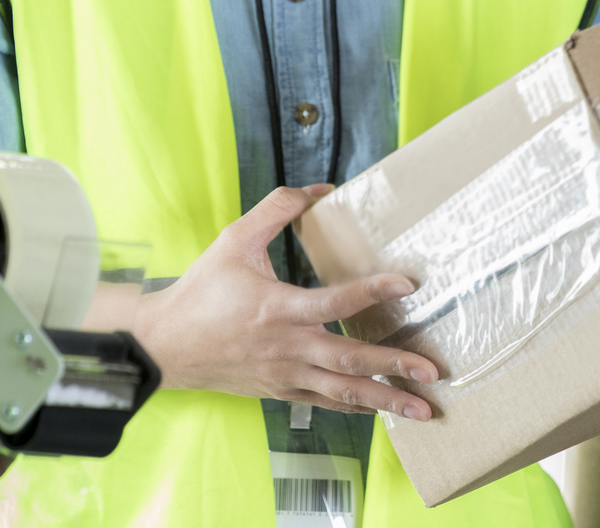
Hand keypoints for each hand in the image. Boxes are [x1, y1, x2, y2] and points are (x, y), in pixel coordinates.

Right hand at [133, 184, 439, 419]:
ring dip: (387, 400)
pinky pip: (325, 401)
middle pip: (351, 361)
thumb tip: (318, 190)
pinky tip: (380, 407)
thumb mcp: (234, 240)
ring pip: (344, 392)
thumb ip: (276, 210)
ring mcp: (285, 375)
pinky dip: (355, 405)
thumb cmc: (201, 291)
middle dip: (395, 366)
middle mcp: (288, 348)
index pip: (335, 302)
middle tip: (433, 370)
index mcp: (278, 309)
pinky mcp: (280, 391)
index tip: (408, 284)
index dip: (372, 291)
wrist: (165, 345)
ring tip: (423, 409)